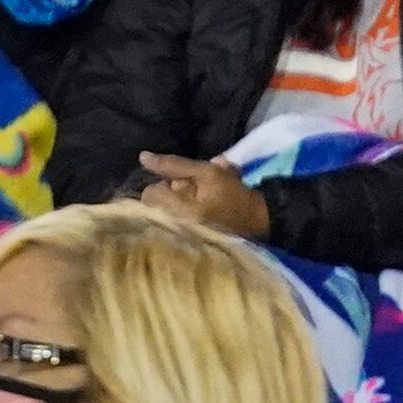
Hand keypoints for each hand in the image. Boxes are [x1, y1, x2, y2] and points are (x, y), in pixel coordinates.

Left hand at [136, 153, 269, 239]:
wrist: (258, 222)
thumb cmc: (235, 196)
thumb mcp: (209, 173)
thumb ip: (174, 165)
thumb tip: (143, 157)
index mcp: (182, 211)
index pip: (151, 193)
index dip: (165, 184)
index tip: (184, 184)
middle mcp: (175, 228)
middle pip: (152, 206)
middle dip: (166, 196)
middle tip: (189, 194)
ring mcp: (177, 239)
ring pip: (157, 216)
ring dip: (170, 207)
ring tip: (192, 206)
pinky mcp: (182, 245)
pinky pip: (165, 228)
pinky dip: (174, 219)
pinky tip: (193, 217)